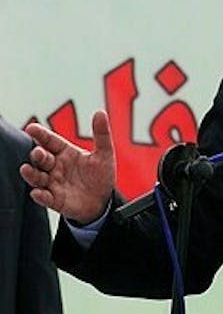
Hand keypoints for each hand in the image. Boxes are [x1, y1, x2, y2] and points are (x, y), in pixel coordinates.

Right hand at [19, 109, 115, 224]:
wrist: (103, 201)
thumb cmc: (100, 175)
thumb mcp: (104, 153)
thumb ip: (101, 134)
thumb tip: (100, 112)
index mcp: (65, 153)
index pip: (50, 141)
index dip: (41, 134)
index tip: (32, 128)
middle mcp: (56, 167)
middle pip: (42, 158)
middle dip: (38, 154)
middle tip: (38, 152)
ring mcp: (54, 183)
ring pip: (37, 177)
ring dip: (31, 174)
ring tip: (27, 169)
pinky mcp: (55, 200)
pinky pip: (45, 198)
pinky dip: (40, 195)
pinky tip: (38, 192)